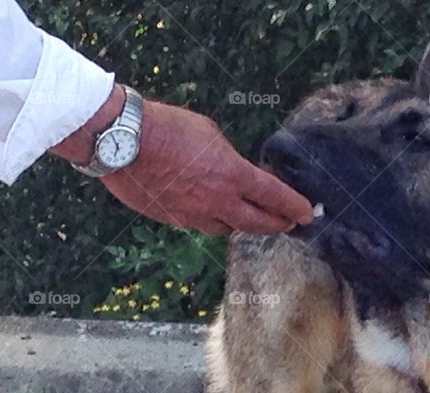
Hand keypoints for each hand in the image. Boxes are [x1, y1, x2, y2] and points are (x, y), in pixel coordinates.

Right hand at [53, 85, 312, 234]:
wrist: (121, 140)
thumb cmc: (166, 127)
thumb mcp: (210, 134)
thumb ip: (229, 159)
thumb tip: (235, 172)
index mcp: (233, 175)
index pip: (276, 198)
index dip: (295, 207)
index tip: (308, 214)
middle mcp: (219, 202)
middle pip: (259, 224)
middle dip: (278, 224)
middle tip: (290, 224)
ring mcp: (196, 215)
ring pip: (229, 228)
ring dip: (244, 223)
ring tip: (253, 219)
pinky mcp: (175, 220)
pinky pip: (201, 225)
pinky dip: (213, 219)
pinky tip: (214, 212)